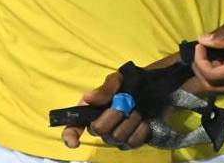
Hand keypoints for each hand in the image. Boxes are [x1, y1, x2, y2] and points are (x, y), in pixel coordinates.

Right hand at [61, 53, 193, 150]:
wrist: (152, 89)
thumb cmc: (130, 84)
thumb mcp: (118, 79)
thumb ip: (105, 88)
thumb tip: (88, 98)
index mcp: (91, 110)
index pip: (73, 127)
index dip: (70, 135)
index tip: (75, 142)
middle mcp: (100, 126)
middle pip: (100, 130)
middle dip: (115, 114)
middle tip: (127, 103)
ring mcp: (115, 136)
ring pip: (118, 137)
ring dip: (131, 120)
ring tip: (138, 109)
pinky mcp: (130, 142)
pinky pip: (132, 143)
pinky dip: (141, 130)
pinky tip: (145, 121)